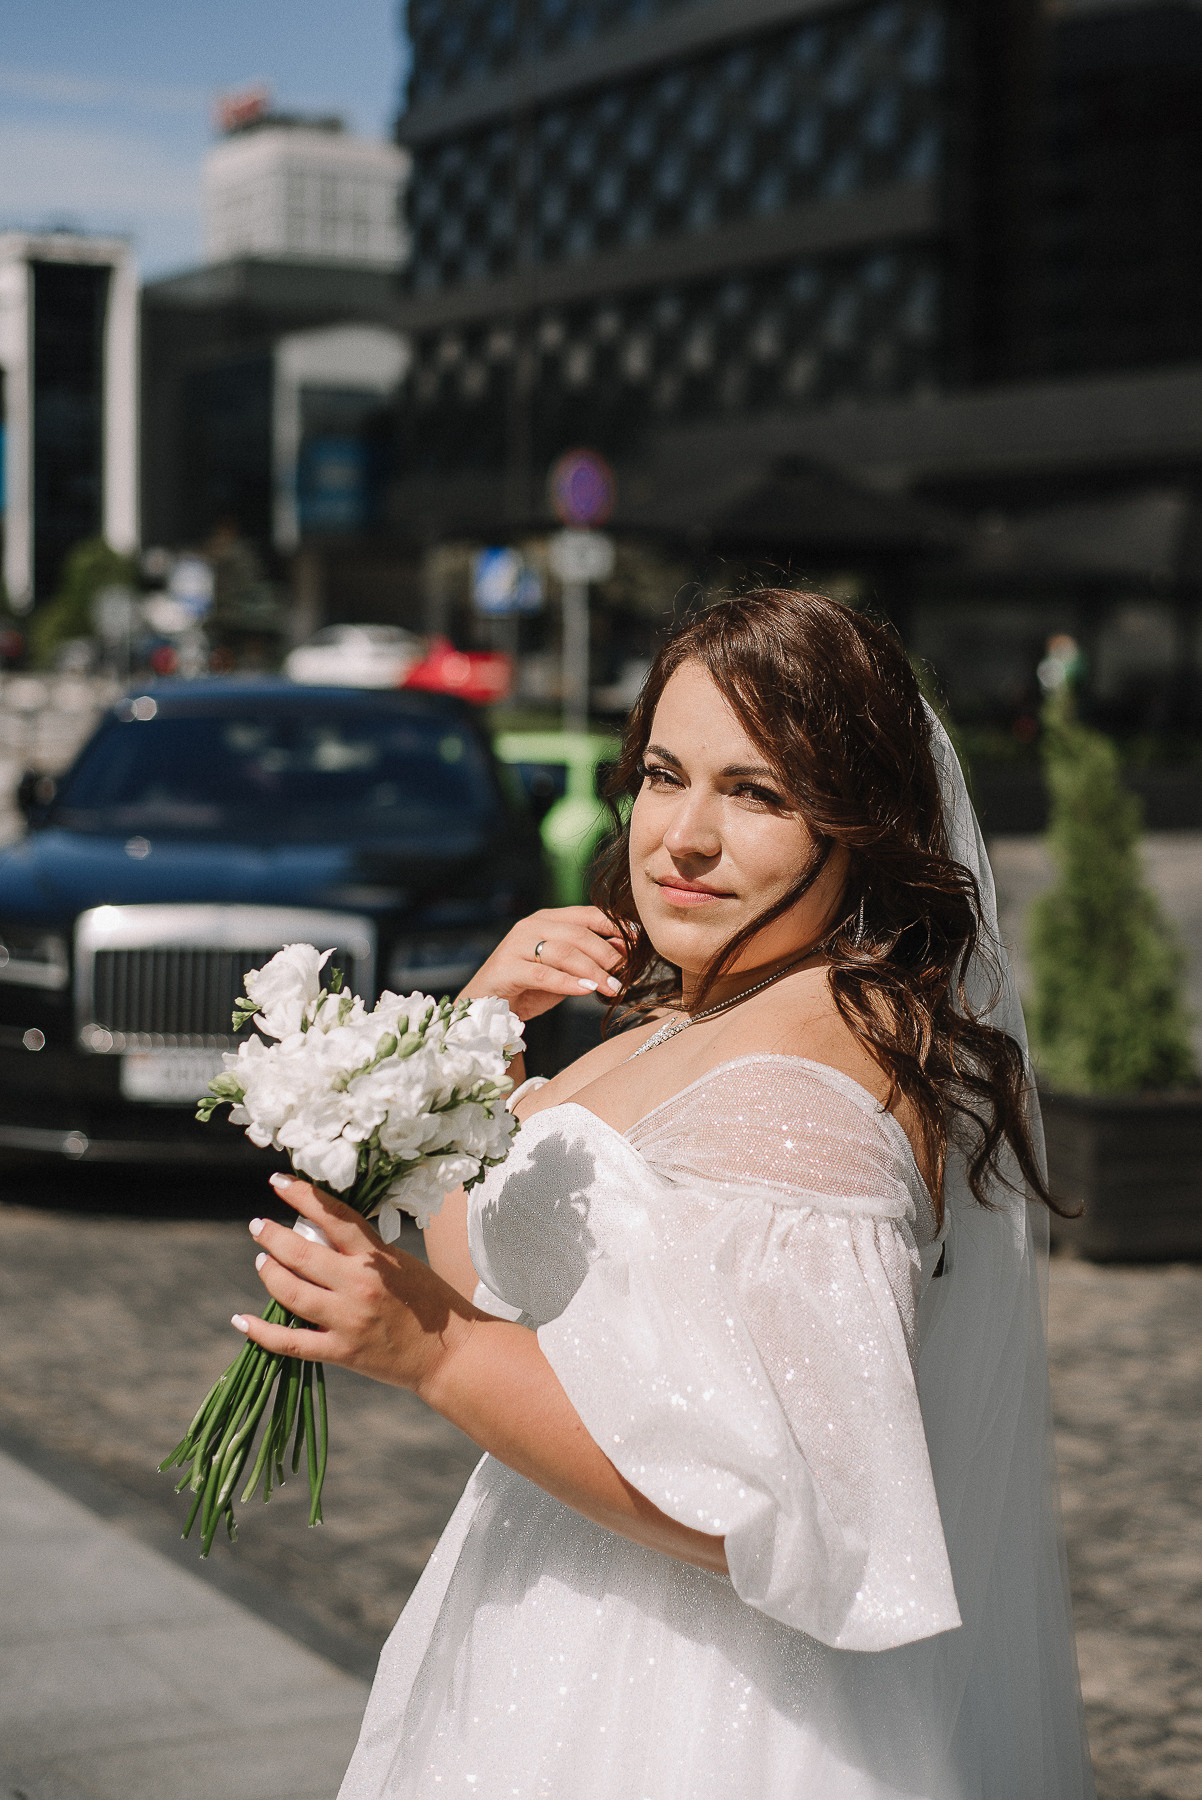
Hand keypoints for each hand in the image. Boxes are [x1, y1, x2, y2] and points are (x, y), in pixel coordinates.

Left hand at [233, 1173, 475, 1397]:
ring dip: (269, 1273)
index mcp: (378, 1257)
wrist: (449, 1353)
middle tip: (257, 1226)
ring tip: (262, 1261)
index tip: (278, 1183)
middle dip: (272, 1235)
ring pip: (291, 1293)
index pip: (333, 1216)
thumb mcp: (402, 1263)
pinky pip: (291, 1342)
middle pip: (301, 1254)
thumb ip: (365, 1250)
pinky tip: (242, 1320)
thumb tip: (323, 1232)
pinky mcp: (341, 1351)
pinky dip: (261, 1332)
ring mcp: (348, 1320)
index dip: (302, 1195)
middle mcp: (360, 1285)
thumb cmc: (431, 1302)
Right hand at [458, 905, 626, 1021]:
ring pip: (563, 952)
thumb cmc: (530, 987)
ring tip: (613, 987)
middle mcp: (531, 926)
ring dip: (593, 971)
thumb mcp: (565, 970)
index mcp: (547, 919)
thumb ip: (590, 959)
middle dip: (607, 953)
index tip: (639, 940)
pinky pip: (543, 974)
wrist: (486, 1006)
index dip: (615, 926)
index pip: (587, 914)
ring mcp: (516, 945)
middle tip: (626, 973)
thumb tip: (628, 952)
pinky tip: (587, 990)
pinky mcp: (506, 968)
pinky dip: (569, 982)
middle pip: (578, 933)